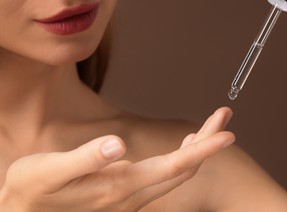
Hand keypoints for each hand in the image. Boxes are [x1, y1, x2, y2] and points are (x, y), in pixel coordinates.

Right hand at [0, 107, 234, 211]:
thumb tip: (118, 145)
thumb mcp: (50, 171)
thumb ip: (86, 158)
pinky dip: (181, 157)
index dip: (203, 150)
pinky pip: (165, 176)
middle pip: (183, 169)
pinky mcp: (126, 193)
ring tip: (211, 126)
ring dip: (197, 148)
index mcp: (120, 186)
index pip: (174, 167)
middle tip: (224, 116)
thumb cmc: (32, 190)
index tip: (227, 134)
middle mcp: (132, 195)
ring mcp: (131, 197)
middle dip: (208, 142)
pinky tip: (184, 145)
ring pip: (176, 172)